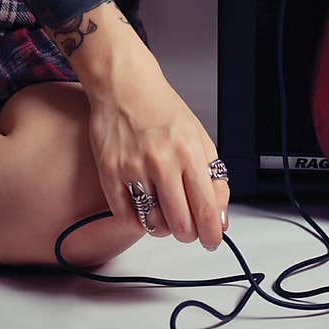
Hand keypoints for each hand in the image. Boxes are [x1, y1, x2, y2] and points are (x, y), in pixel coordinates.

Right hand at [86, 51, 229, 250]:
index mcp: (188, 152)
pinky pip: (126, 217)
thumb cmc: (162, 110)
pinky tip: (144, 207)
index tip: (211, 241)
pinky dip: (138, 220)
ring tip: (165, 213)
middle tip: (188, 227)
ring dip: (164, 228)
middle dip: (189, 234)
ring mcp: (133, 168)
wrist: (125, 87)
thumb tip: (219, 218)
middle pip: (180, 224)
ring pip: (153, 225)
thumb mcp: (199, 138)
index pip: (205, 209)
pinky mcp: (109, 173)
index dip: (211, 234)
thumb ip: (214, 178)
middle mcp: (161, 161)